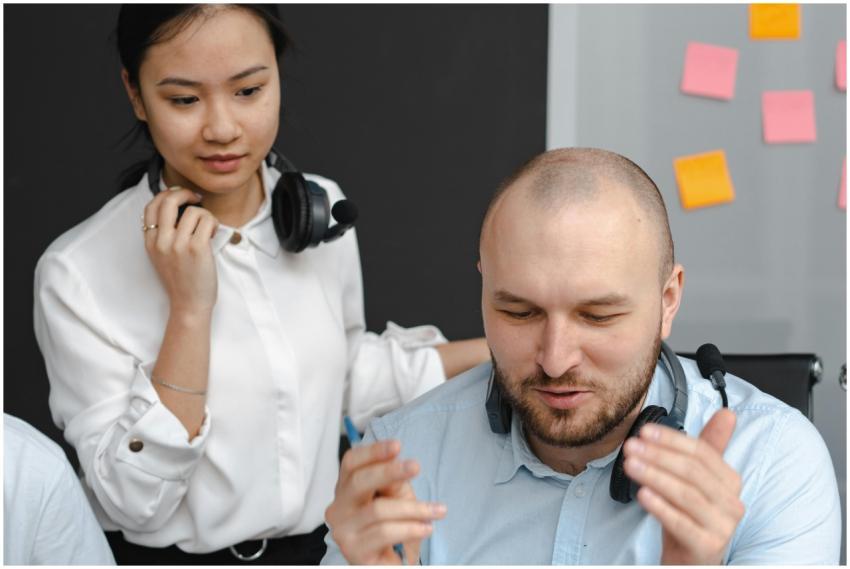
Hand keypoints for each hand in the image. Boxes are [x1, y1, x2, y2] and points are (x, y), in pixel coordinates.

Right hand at [143, 188, 219, 315]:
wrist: (189, 304)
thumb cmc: (181, 280)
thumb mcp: (162, 256)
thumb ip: (164, 235)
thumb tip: (178, 208)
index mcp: (150, 242)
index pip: (151, 206)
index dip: (167, 194)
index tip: (181, 195)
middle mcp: (161, 241)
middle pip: (168, 201)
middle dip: (184, 193)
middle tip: (196, 198)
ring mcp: (178, 245)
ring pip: (193, 211)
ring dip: (206, 215)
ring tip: (208, 229)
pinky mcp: (197, 248)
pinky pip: (207, 221)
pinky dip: (213, 223)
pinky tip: (212, 234)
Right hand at [325, 439, 446, 564]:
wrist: (395, 563)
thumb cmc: (395, 527)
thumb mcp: (398, 497)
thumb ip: (393, 481)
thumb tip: (395, 460)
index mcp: (347, 489)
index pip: (351, 463)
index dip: (373, 452)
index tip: (397, 445)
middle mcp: (339, 508)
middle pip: (358, 481)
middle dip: (389, 471)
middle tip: (416, 467)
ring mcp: (343, 530)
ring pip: (378, 509)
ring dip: (414, 509)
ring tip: (436, 511)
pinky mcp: (354, 551)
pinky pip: (385, 533)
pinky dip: (411, 528)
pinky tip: (426, 528)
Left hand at [622, 409, 743, 564]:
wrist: (691, 559)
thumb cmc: (691, 515)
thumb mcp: (699, 480)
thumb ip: (710, 447)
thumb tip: (727, 413)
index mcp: (729, 481)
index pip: (702, 452)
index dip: (672, 440)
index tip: (645, 431)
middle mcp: (731, 503)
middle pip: (692, 472)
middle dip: (658, 455)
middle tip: (631, 446)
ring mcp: (721, 526)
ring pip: (685, 495)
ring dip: (654, 476)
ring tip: (629, 464)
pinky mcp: (707, 546)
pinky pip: (681, 522)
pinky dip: (660, 506)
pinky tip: (642, 494)